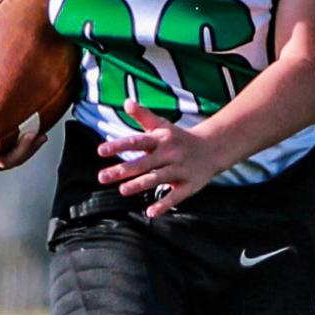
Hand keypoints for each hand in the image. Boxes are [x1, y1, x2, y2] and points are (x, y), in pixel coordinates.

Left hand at [100, 93, 221, 215]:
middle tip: (102, 177)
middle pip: (144, 163)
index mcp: (161, 140)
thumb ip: (143, 116)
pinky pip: (176, 196)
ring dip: (140, 184)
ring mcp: (180, 170)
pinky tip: (150, 212)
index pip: (137, 141)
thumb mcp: (162, 126)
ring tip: (123, 190)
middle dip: (123, 170)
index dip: (119, 146)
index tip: (101, 151)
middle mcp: (170, 154)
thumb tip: (126, 102)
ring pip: (158, 178)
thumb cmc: (179, 138)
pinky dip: (164, 204)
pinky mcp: (190, 185)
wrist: (213, 148)